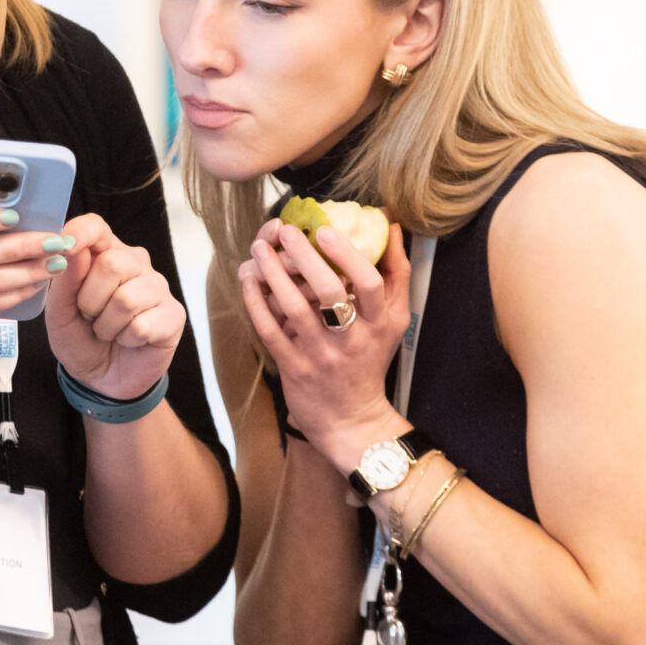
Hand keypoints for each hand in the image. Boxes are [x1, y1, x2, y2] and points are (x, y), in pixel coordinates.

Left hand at [45, 213, 184, 400]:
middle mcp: (135, 264)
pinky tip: (129, 341)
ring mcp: (158, 288)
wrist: (102, 379)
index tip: (65, 246)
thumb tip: (71, 248)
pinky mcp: (173, 315)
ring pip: (127, 298)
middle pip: (112, 263)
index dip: (80, 232)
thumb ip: (64, 279)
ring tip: (108, 331)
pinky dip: (127, 340)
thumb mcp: (60, 312)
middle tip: (89, 316)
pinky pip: (142, 325)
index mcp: (104, 254)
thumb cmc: (81, 339)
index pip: (96, 227)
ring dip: (107, 325)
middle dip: (90, 300)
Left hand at [237, 218, 413, 468]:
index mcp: (379, 323)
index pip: (370, 285)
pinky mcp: (294, 368)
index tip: (325, 231)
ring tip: (259, 247)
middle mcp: (352, 339)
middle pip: (330, 292)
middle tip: (285, 231)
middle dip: (304, 257)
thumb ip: (396, 273)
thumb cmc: (370, 359)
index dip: (347, 255)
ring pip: (294, 308)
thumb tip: (391, 225)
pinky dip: (257, 303)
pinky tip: (249, 280)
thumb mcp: (393, 320)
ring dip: (274, 274)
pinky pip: (271, 331)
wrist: (351, 419)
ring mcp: (321, 355)